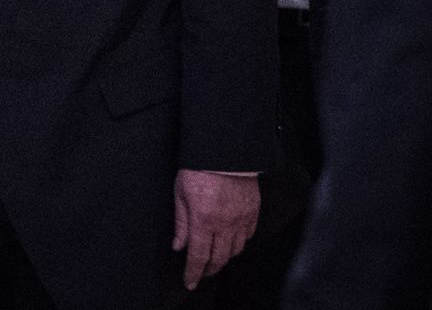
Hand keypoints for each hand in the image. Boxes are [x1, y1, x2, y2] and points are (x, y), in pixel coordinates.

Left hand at [172, 169, 258, 289]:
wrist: (225, 151)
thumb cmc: (200, 168)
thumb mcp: (180, 194)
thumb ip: (181, 223)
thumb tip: (178, 245)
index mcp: (203, 221)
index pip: (198, 257)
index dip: (193, 273)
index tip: (189, 281)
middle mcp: (224, 225)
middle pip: (218, 259)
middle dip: (209, 270)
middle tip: (201, 274)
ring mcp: (241, 220)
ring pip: (235, 250)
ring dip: (224, 258)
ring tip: (215, 258)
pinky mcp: (253, 212)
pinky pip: (248, 236)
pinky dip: (239, 243)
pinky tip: (232, 242)